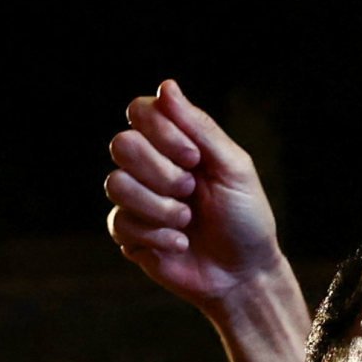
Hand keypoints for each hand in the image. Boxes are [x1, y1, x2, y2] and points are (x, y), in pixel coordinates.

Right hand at [104, 82, 285, 313]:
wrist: (243, 275)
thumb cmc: (245, 218)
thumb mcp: (233, 167)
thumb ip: (199, 127)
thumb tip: (166, 86)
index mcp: (176, 143)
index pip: (141, 111)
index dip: (162, 131)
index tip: (194, 158)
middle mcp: (151, 166)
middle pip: (122, 144)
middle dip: (161, 172)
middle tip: (191, 191)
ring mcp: (137, 199)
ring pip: (116, 184)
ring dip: (159, 206)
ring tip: (186, 222)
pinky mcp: (129, 233)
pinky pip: (119, 222)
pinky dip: (156, 235)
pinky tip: (180, 245)